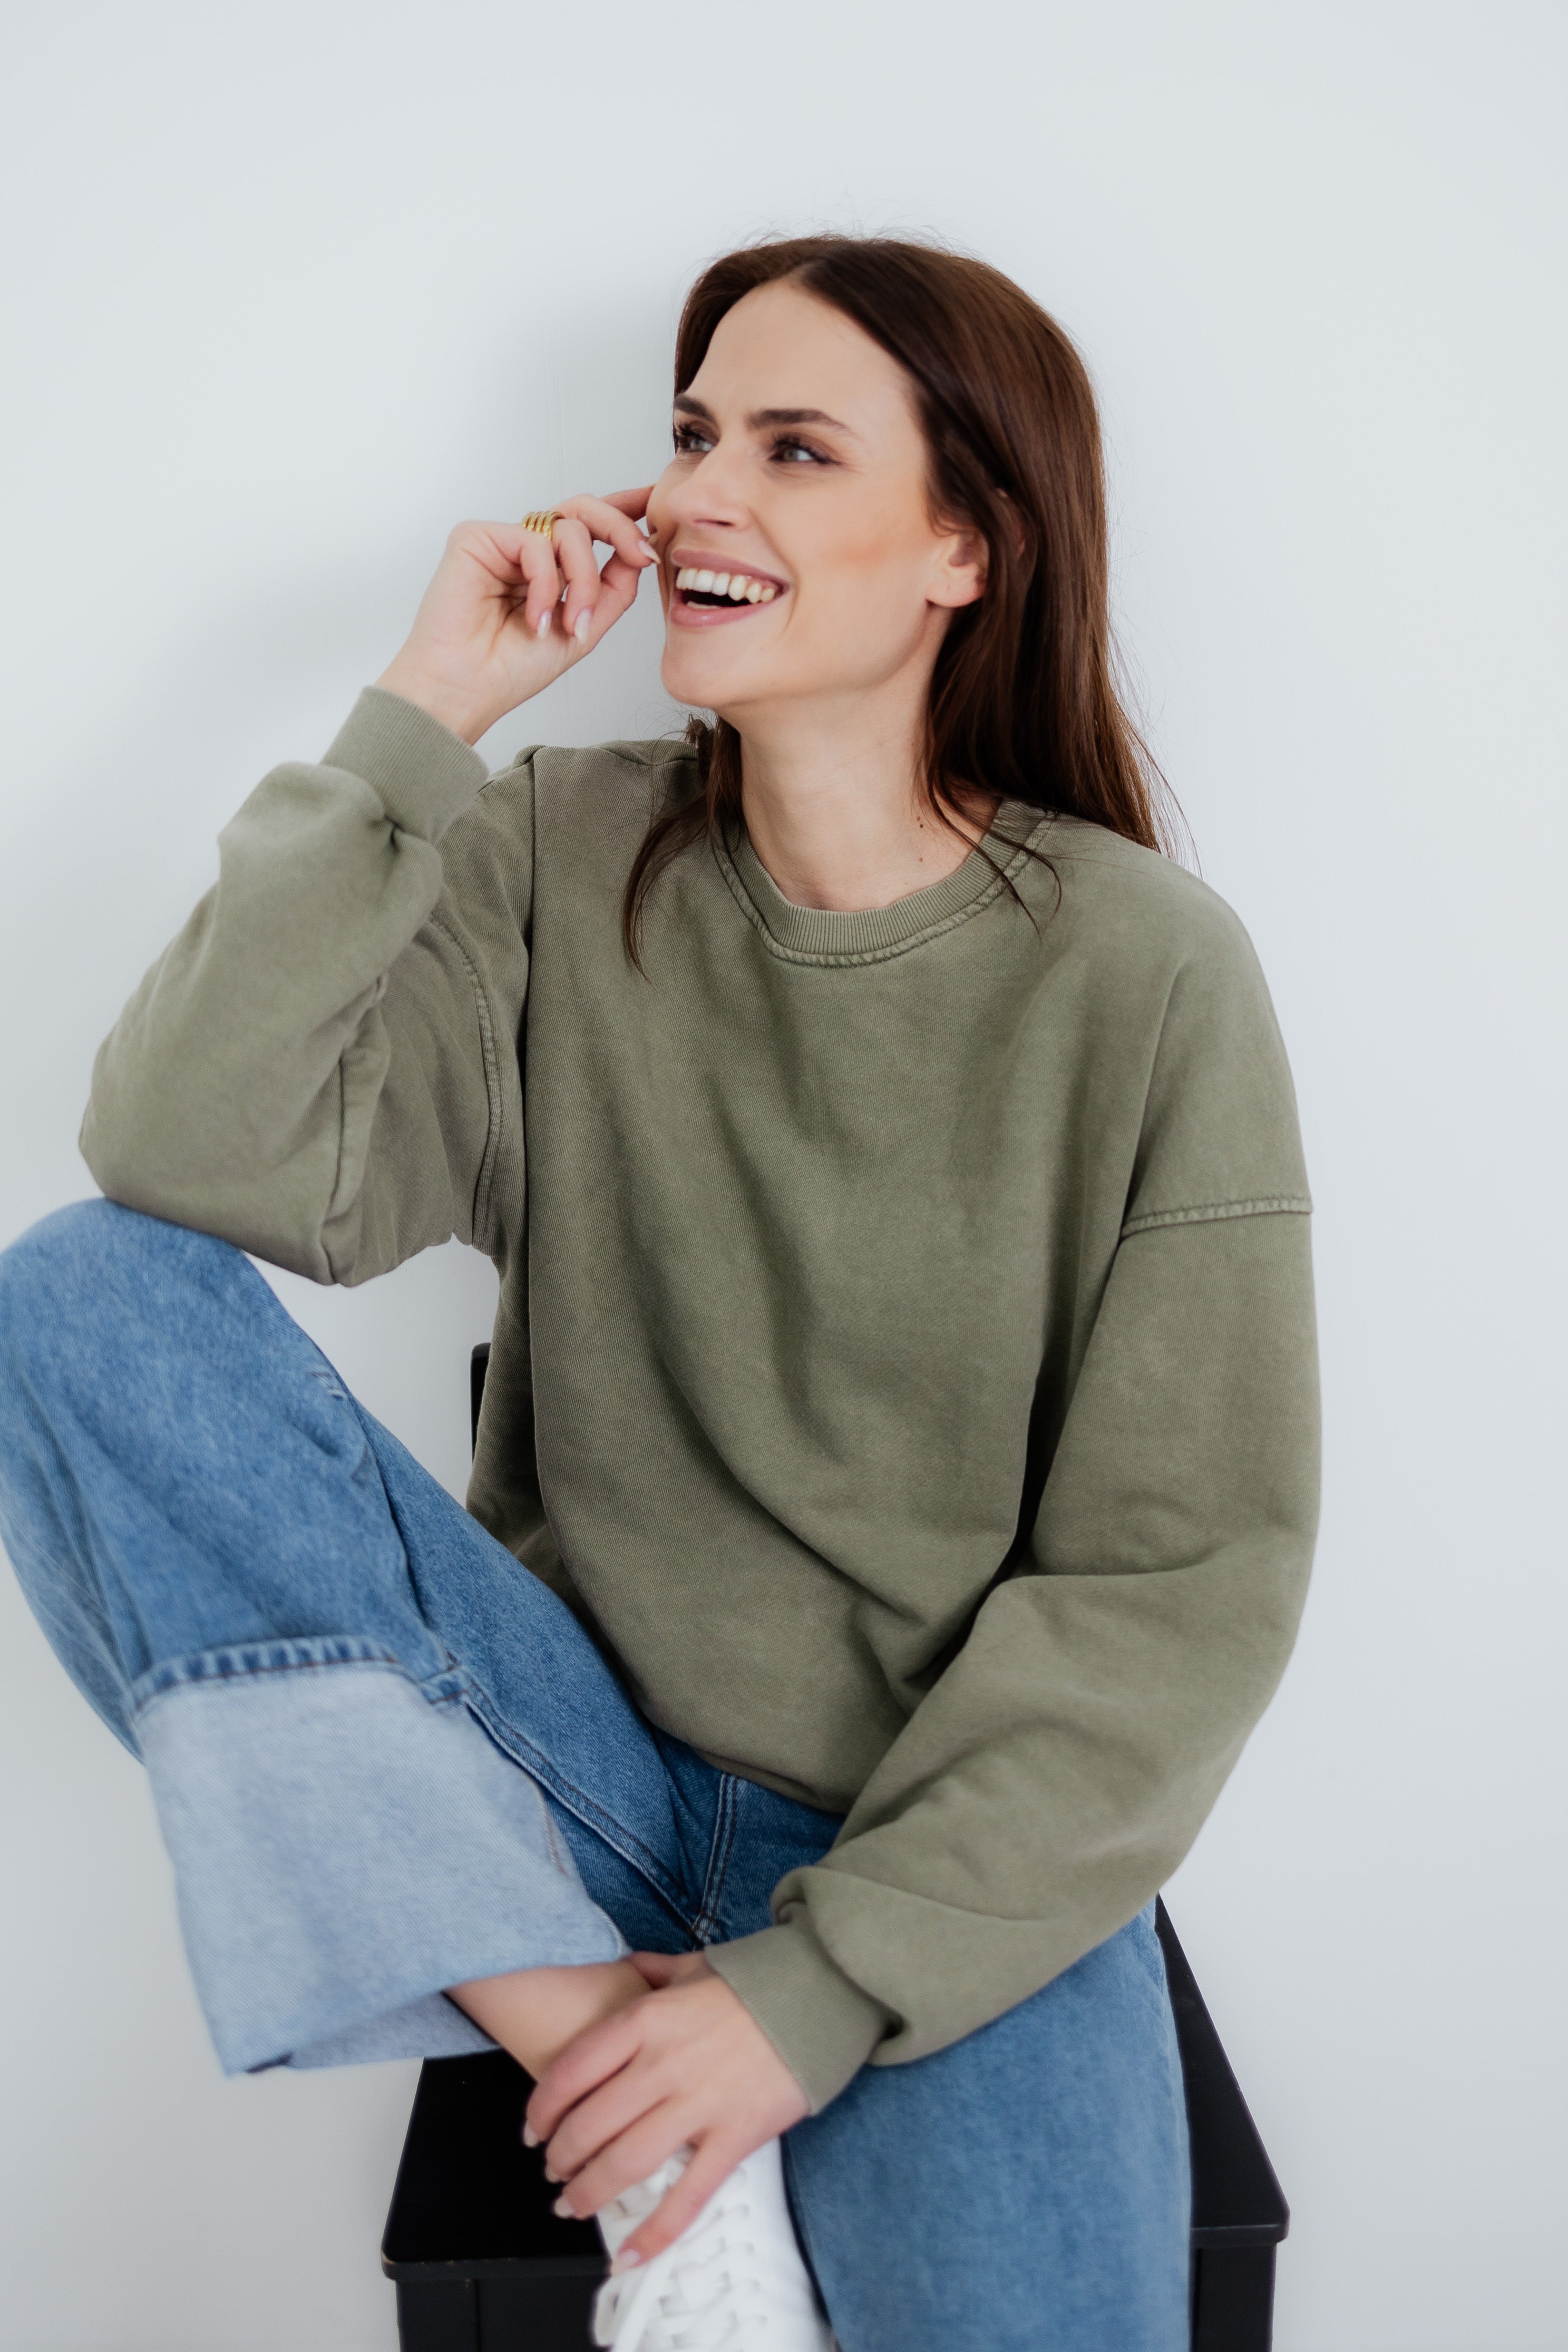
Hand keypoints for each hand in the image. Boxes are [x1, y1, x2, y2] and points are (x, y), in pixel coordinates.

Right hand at [375, 489, 658, 744]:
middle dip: (620, 529)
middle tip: (642, 555)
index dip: (623, 510)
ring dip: (583, 578)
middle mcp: (528, 551)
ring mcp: (503, 542)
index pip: (590, 527)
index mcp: (551, 569)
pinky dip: (546, 583)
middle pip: (583, 511)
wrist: (465, 689)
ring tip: (571, 623)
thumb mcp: (585, 629)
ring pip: (568, 527)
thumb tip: (641, 549)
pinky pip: (535, 540)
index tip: (654, 501)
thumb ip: (614, 588)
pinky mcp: (476, 537)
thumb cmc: (511, 669)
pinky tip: (535, 619)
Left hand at [524, 1951, 809, 2268]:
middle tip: (554, 2172)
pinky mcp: (734, 2136)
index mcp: (646, 2020)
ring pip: (625, 2163)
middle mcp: (662, 2065)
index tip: (533, 2129)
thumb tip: (623, 1967)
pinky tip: (632, 2253)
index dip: (542, 2109)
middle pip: (590, 2125)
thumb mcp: (694, 1964)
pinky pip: (688, 2194)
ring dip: (589, 2192)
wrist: (820, 1992)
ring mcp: (698, 2104)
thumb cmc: (755, 1981)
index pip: (572, 2072)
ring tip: (572, 2205)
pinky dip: (657, 2231)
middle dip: (561, 2157)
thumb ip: (651, 1970)